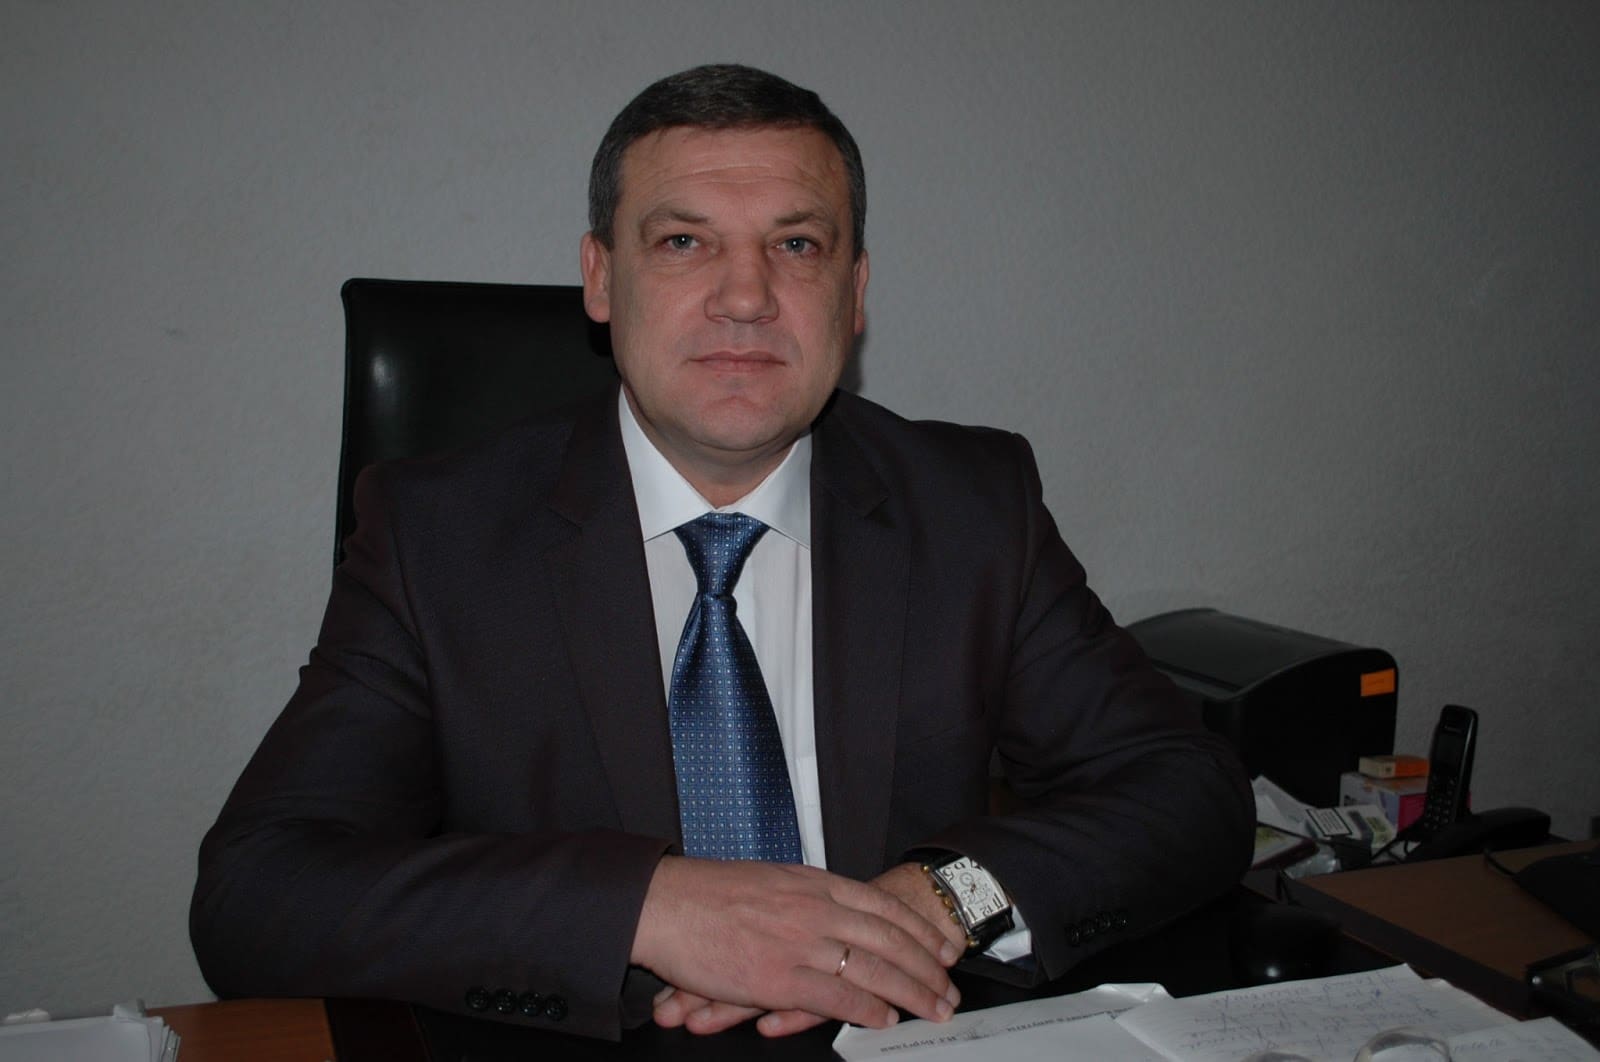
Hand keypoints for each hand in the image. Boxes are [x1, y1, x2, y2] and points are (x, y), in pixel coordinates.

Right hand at [633, 857, 961, 1033]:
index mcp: (815, 883)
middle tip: (950, 988)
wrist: (668, 904)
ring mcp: (802, 943)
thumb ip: (807, 895)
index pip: (884, 906)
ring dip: (912, 991)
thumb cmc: (709, 893)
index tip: (943, 948)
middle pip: (890, 939)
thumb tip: (834, 908)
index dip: (920, 931)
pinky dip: (868, 1008)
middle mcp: (817, 909)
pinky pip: (838, 995)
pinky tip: (886, 1017)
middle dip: (928, 967)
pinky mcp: (780, 977)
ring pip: (874, 969)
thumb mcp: (771, 879)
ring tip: (934, 1008)